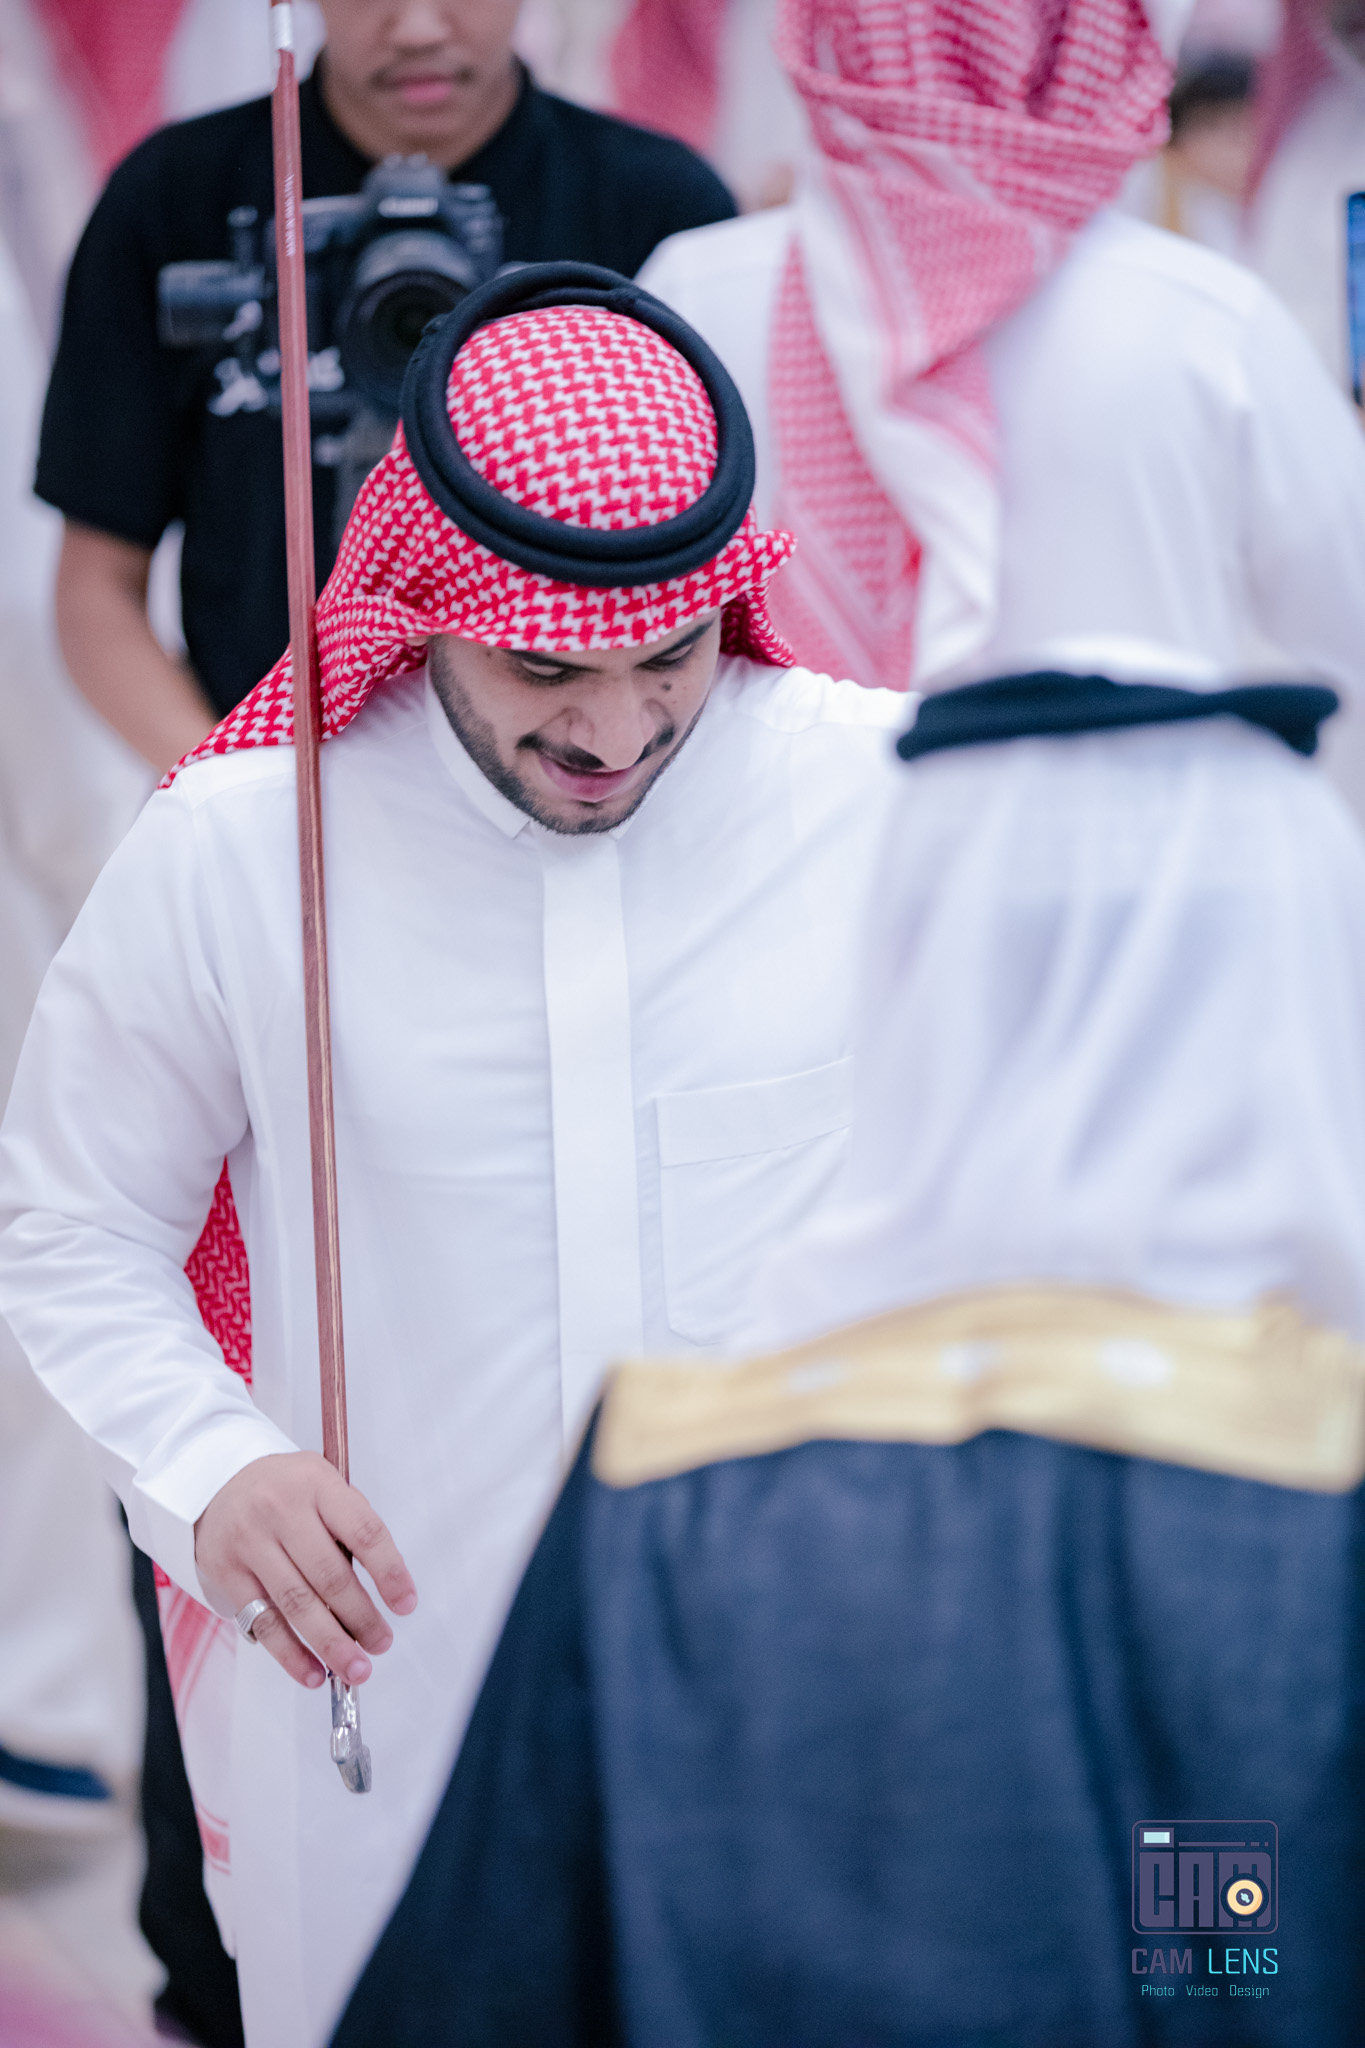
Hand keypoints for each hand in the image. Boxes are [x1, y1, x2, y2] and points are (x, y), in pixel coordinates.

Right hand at [194, 1452, 416, 1689]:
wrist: (217, 1482)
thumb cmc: (285, 1490)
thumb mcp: (322, 1486)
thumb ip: (349, 1528)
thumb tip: (382, 1591)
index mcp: (318, 1485)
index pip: (363, 1532)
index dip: (390, 1572)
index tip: (406, 1604)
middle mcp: (282, 1511)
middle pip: (330, 1575)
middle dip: (361, 1618)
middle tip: (381, 1643)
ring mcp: (251, 1543)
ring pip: (297, 1604)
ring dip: (330, 1643)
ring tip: (355, 1667)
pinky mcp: (227, 1573)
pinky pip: (263, 1622)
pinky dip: (290, 1654)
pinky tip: (312, 1672)